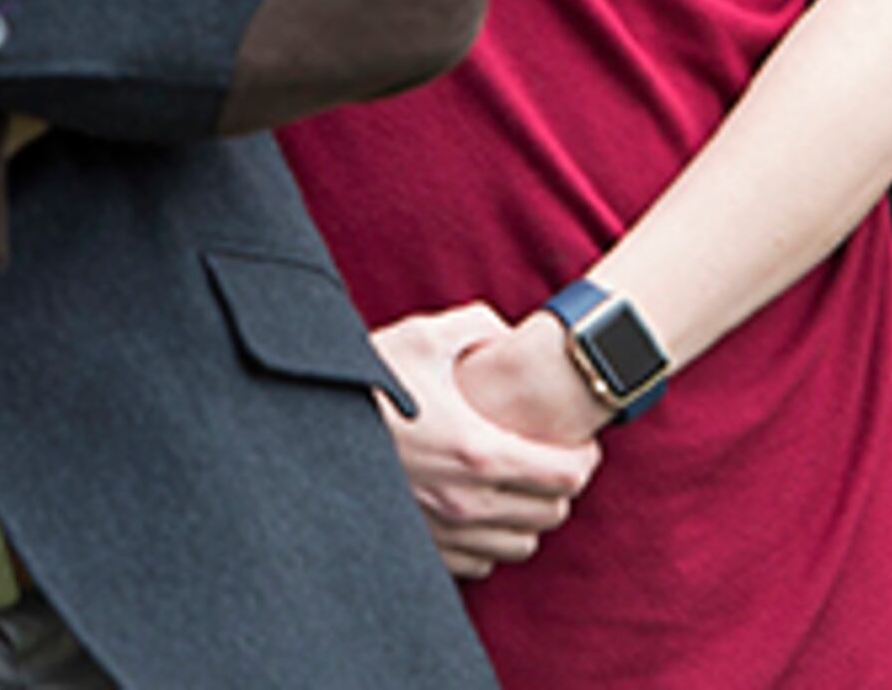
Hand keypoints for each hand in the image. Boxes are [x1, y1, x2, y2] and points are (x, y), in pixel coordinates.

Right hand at [370, 305, 601, 578]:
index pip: (567, 476)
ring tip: (516, 485)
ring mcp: (443, 534)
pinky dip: (489, 541)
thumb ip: (478, 327)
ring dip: (527, 517)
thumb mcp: (423, 337)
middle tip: (549, 458)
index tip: (579, 442)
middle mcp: (466, 503)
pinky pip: (479, 564)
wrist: (306, 431)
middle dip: (560, 487)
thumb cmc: (364, 383)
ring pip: (519, 546)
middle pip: (551, 514)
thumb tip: (507, 333)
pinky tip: (478, 507)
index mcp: (479, 452)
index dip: (585, 458)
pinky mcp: (421, 552)